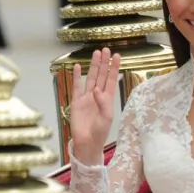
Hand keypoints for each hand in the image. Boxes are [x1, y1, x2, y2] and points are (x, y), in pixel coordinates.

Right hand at [70, 48, 121, 164]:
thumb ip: (103, 103)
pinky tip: (76, 67)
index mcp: (108, 99)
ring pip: (91, 78)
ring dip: (93, 66)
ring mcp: (87, 97)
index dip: (114, 68)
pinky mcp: (76, 101)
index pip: (112, 80)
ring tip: (95, 54)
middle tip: (105, 50)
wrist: (87, 142)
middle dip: (104, 63)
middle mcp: (98, 95)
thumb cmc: (100, 132)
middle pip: (101, 75)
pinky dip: (76, 77)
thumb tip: (96, 90)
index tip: (117, 56)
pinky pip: (76, 86)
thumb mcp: (106, 118)